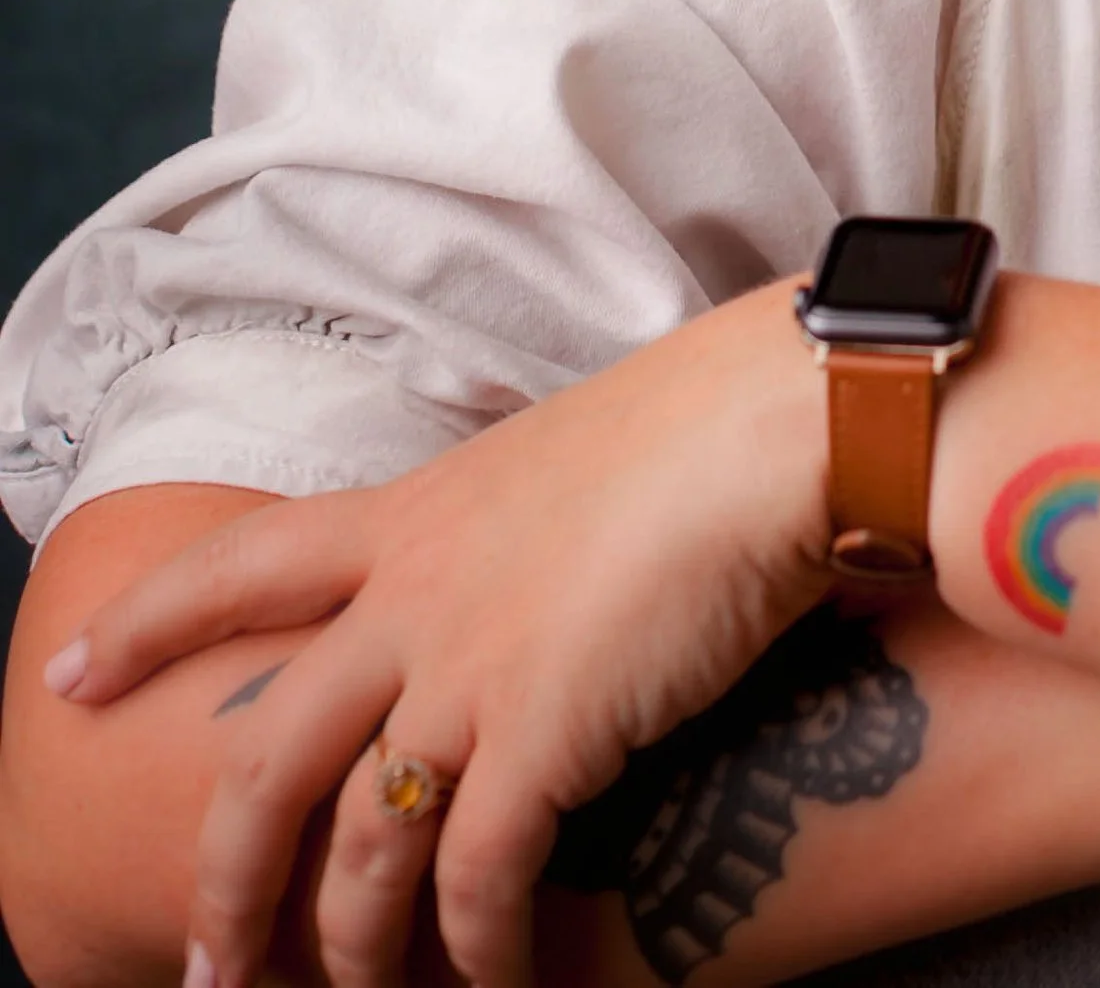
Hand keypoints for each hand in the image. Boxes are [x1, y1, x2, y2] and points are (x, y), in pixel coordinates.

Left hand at [44, 284, 828, 987]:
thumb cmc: (700, 430)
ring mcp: (466, 668)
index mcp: (412, 514)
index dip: (144, 624)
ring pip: (356, 847)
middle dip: (223, 880)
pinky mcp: (539, 732)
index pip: (240, 565)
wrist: (770, 424)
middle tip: (203, 968)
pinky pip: (475, 885)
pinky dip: (473, 956)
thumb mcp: (558, 466)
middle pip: (267, 758)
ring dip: (343, 948)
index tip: (66, 671)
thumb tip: (526, 584)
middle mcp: (413, 596)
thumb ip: (508, 538)